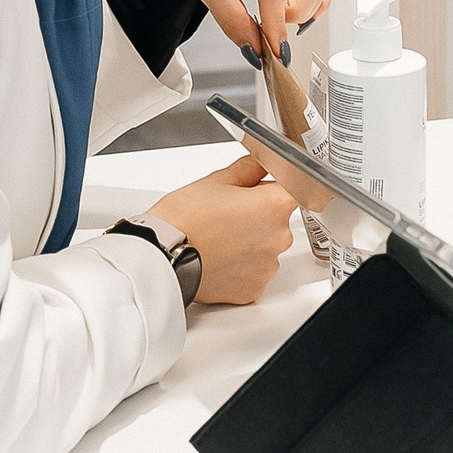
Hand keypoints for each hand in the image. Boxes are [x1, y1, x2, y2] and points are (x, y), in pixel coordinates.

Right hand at [145, 156, 298, 305]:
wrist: (161, 256)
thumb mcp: (217, 180)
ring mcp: (268, 267)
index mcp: (275, 206)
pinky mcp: (254, 289)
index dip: (270, 187)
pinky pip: (254, 273)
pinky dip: (241, 267)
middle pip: (278, 220)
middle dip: (258, 216)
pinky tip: (219, 258)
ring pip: (266, 248)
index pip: (291, 188)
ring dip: (250, 243)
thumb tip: (261, 163)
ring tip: (219, 238)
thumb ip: (249, 169)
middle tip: (227, 215)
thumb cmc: (184, 219)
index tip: (256, 191)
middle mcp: (279, 238)